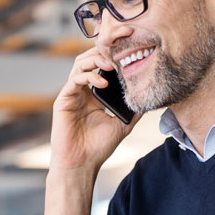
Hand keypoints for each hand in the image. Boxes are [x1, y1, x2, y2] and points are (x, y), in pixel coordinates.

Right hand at [49, 47, 137, 173]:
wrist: (82, 164)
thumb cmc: (99, 147)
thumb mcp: (123, 124)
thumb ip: (134, 109)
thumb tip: (150, 97)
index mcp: (94, 94)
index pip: (102, 66)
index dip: (113, 55)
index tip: (129, 49)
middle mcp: (82, 90)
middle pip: (90, 58)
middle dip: (104, 50)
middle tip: (120, 49)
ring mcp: (72, 94)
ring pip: (80, 64)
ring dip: (96, 60)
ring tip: (112, 64)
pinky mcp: (63, 100)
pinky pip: (74, 80)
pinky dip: (88, 76)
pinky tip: (103, 83)